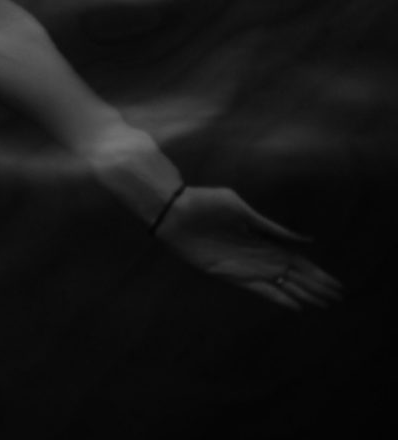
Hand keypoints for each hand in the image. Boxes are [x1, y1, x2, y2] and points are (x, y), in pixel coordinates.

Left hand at [156, 186, 341, 309]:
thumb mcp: (241, 210)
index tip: (335, 283)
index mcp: (261, 238)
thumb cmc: (205, 203)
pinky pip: (257, 289)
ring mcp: (243, 265)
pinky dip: (277, 297)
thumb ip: (270, 228)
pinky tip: (295, 306)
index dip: (316, 271)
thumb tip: (304, 239)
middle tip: (336, 298)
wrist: (173, 210)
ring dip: (301, 294)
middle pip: (292, 274)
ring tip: (322, 305)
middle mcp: (256, 255)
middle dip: (314, 286)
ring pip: (280, 284)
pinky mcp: (227, 273)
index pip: (296, 259)